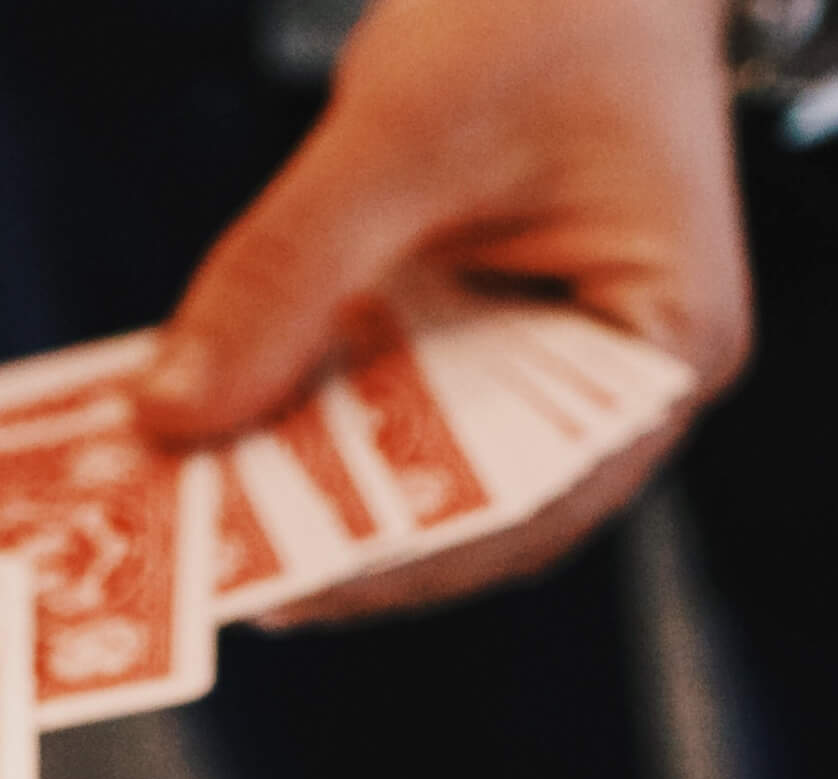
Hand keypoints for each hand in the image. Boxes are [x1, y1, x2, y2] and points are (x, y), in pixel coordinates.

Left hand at [136, 0, 750, 621]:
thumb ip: (284, 275)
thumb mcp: (399, 132)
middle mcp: (619, 379)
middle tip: (204, 565)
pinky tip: (212, 421)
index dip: (401, 558)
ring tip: (190, 510)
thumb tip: (172, 412)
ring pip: (417, 459)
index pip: (528, 503)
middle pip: (466, 501)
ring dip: (307, 479)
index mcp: (665, 346)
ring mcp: (549, 356)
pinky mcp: (480, 327)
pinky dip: (306, 409)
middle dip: (334, 533)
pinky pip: (388, 395)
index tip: (281, 588)